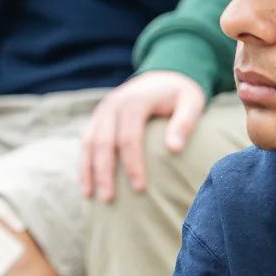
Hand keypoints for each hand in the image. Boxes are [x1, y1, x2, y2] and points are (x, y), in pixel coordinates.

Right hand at [77, 70, 206, 199]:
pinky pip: (85, 144)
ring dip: (88, 171)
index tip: (139, 188)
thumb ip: (185, 123)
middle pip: (102, 143)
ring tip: (91, 197)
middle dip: (104, 173)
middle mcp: (112, 105)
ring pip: (88, 144)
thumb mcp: (192, 102)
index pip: (128, 136)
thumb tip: (174, 149)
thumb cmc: (180, 95)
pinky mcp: (96, 120)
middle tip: (109, 199)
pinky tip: (86, 186)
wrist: (162, 75)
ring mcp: (100, 112)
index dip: (132, 163)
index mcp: (133, 101)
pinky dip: (84, 165)